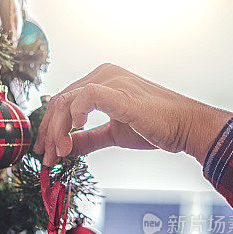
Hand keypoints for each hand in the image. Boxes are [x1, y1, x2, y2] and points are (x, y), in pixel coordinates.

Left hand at [33, 63, 232, 165]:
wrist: (186, 127)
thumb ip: (89, 138)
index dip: (49, 128)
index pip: (62, 100)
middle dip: (49, 133)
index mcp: (101, 80)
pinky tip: (75, 131)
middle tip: (48, 158)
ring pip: (67, 100)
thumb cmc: (155, 127)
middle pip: (60, 101)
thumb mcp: (113, 134)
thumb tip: (67, 147)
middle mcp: (103, 74)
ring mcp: (112, 81)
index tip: (46, 153)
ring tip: (61, 153)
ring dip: (57, 131)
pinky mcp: (121, 94)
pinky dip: (75, 114)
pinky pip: (87, 96)